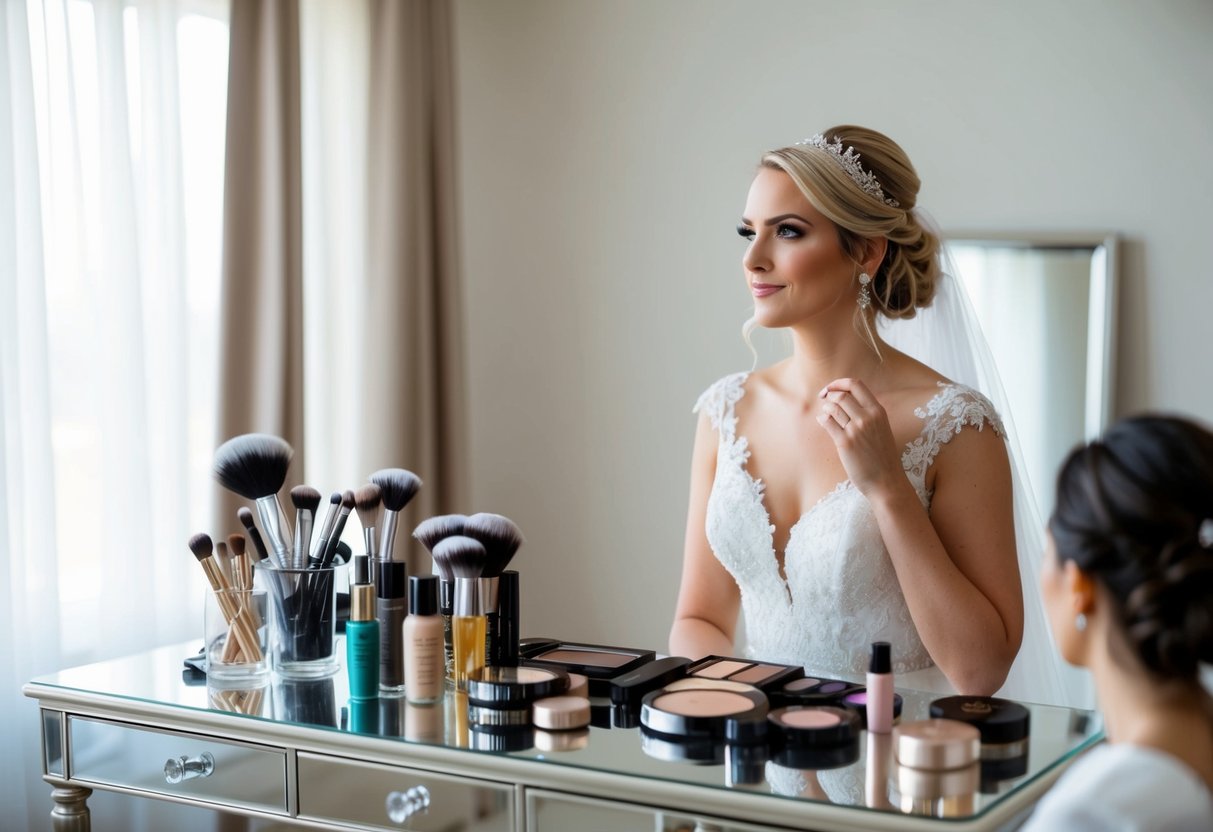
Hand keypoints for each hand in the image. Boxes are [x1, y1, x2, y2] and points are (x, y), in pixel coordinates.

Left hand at [816, 378, 904, 497]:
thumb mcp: (881, 428)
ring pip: (833, 407)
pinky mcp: (845, 442)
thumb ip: (868, 414)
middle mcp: (868, 417)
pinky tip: (823, 421)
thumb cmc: (882, 457)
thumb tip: (845, 401)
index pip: (856, 384)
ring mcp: (856, 429)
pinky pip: (827, 422)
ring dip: (825, 407)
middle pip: (841, 394)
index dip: (839, 383)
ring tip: (826, 413)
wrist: (886, 481)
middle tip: (823, 399)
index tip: (831, 389)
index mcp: (878, 411)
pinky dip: (822, 419)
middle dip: (828, 395)